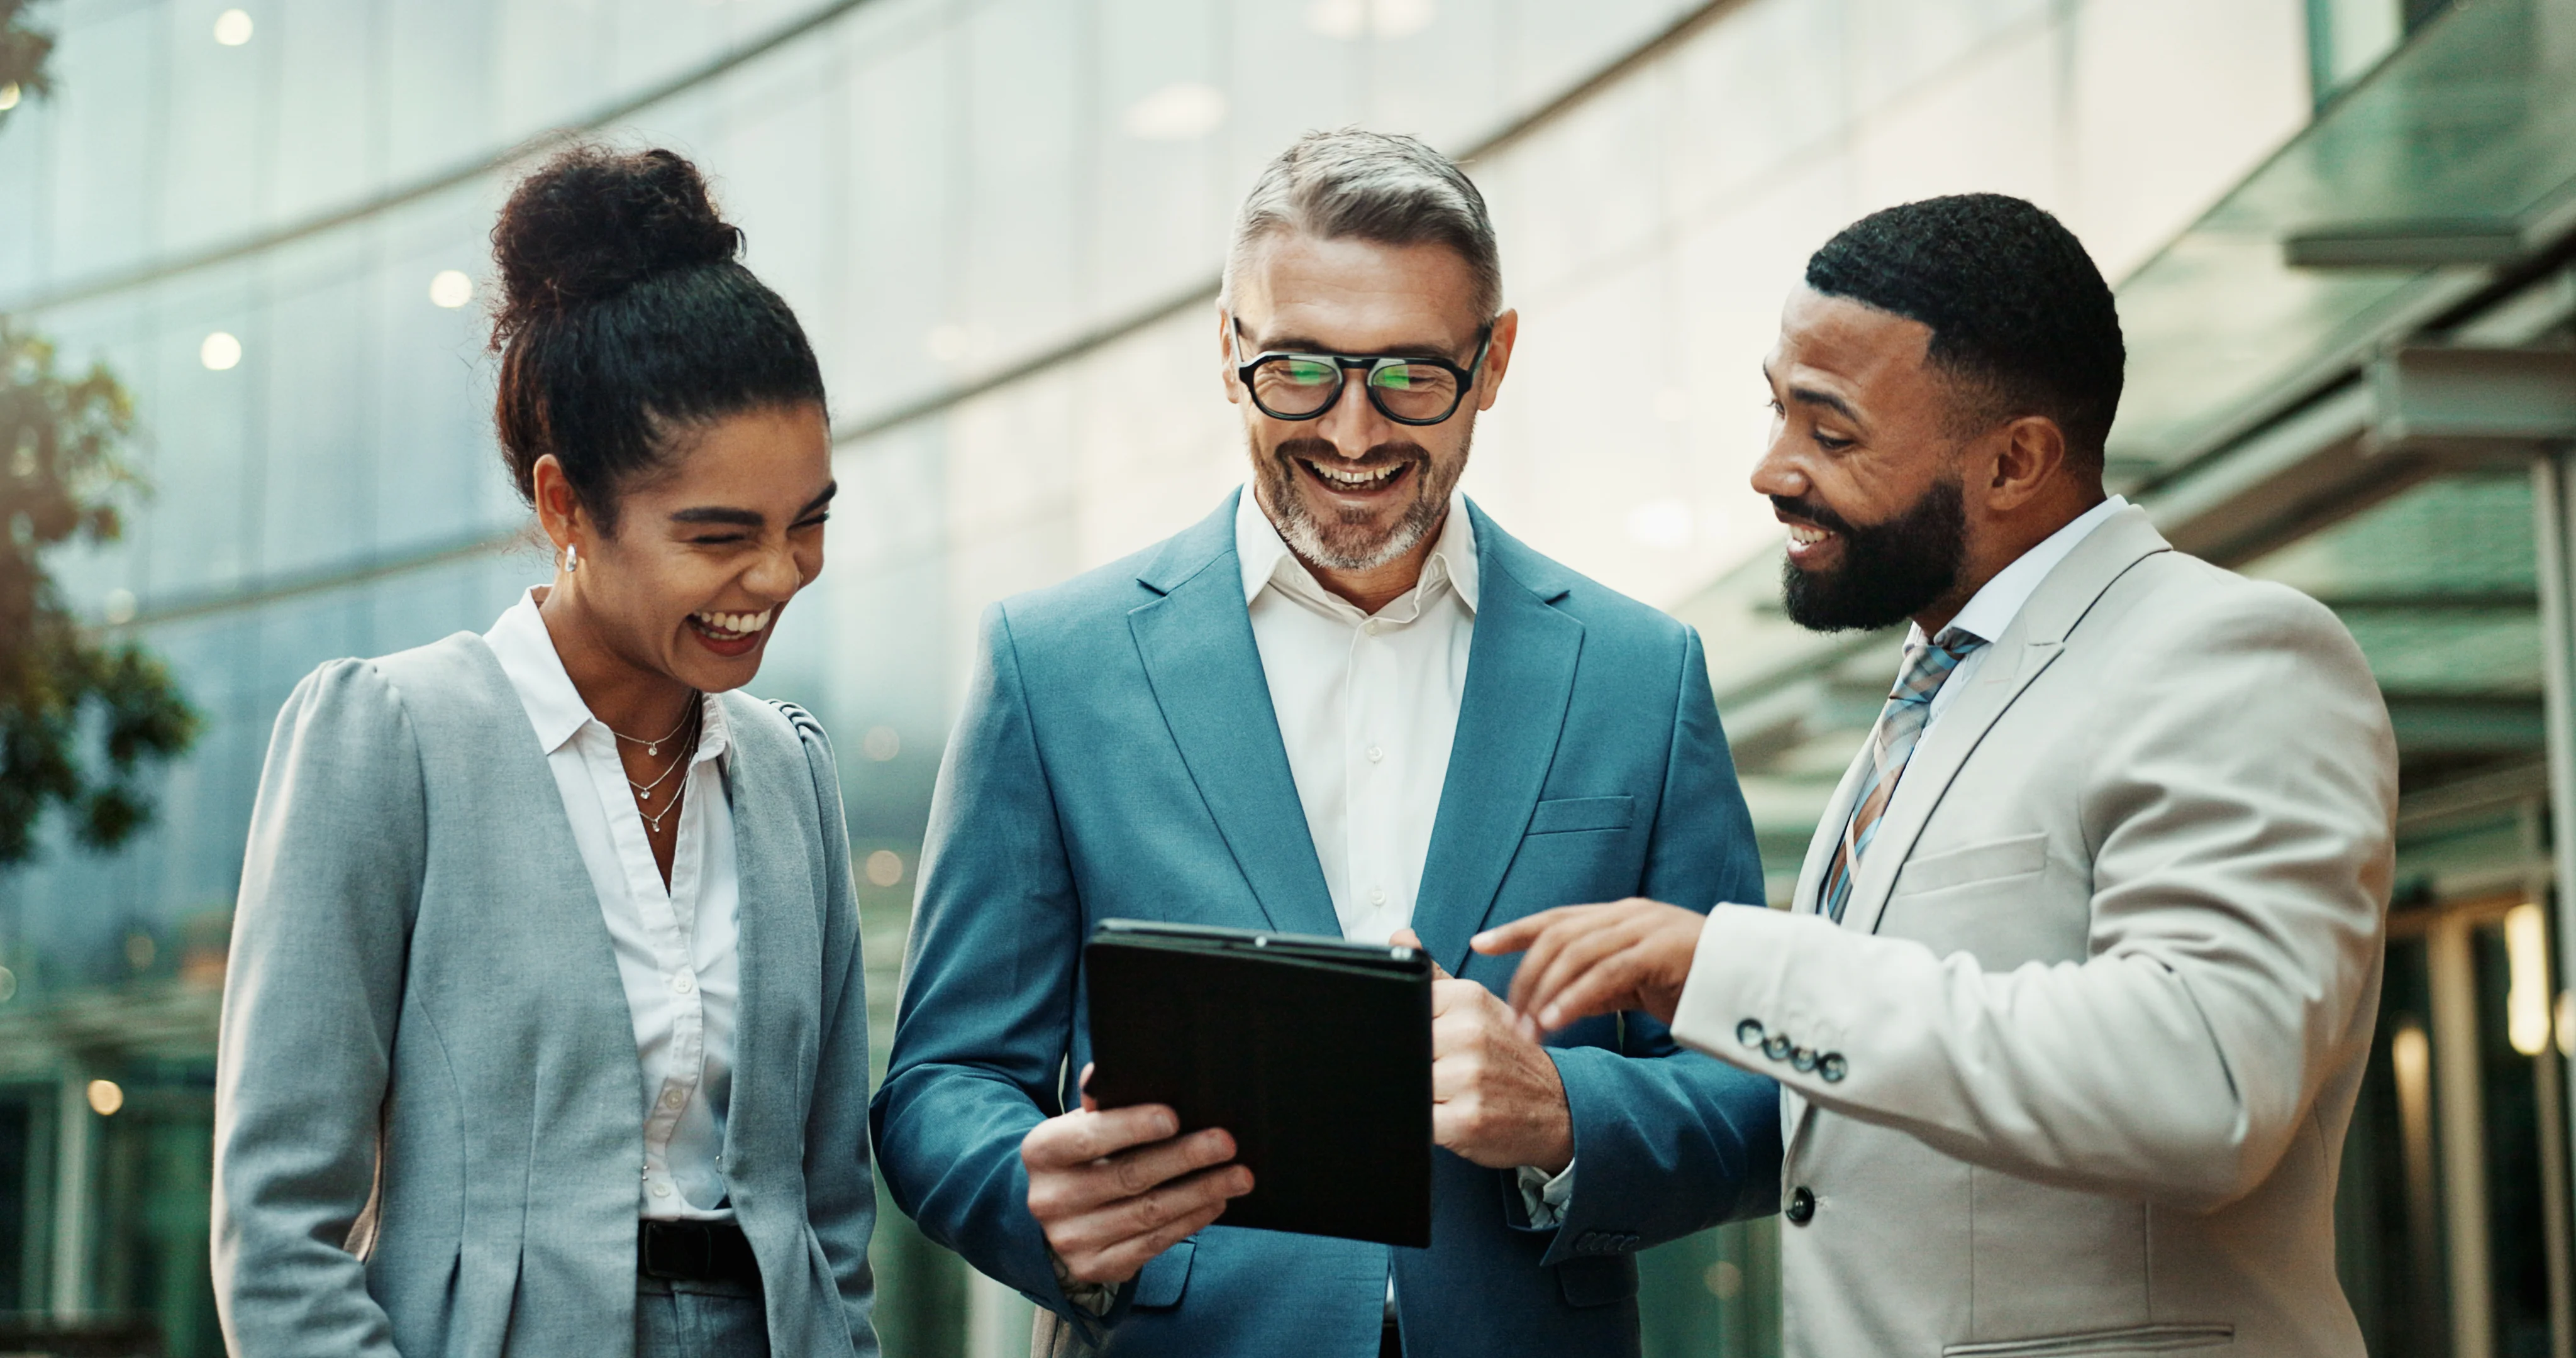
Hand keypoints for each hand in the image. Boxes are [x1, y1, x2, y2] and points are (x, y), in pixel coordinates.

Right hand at [1021, 1064, 1253, 1285]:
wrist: (1056, 1216)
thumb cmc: (1080, 1158)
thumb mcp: (1079, 1127)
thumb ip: (1100, 1103)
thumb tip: (1108, 1070)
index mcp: (1042, 1151)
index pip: (1089, 1136)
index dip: (1131, 1126)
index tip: (1174, 1117)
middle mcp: (1050, 1198)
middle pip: (1127, 1176)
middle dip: (1183, 1157)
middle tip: (1225, 1143)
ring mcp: (1071, 1238)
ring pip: (1147, 1213)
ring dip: (1200, 1192)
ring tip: (1238, 1175)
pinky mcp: (1094, 1266)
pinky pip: (1152, 1243)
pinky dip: (1189, 1221)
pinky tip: (1216, 1202)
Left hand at [1393, 929, 1573, 1172]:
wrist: (1560, 1106)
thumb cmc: (1512, 1057)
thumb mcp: (1479, 1009)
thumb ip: (1435, 978)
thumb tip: (1400, 937)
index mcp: (1469, 999)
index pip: (1406, 1010)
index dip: (1411, 1032)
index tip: (1434, 1043)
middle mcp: (1471, 1034)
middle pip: (1404, 1049)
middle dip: (1414, 1065)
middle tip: (1445, 1072)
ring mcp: (1470, 1078)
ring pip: (1408, 1084)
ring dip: (1422, 1096)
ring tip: (1451, 1095)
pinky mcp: (1467, 1121)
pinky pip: (1418, 1121)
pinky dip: (1427, 1123)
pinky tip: (1451, 1117)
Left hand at [1471, 898, 1708, 1030]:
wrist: (1756, 979)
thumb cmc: (1695, 983)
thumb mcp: (1636, 981)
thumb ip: (1598, 983)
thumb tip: (1554, 1004)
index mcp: (1620, 916)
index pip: (1556, 918)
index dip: (1515, 930)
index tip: (1480, 944)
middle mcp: (1627, 915)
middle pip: (1557, 937)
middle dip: (1525, 977)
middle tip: (1507, 1016)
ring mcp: (1645, 929)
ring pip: (1575, 954)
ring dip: (1544, 994)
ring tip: (1527, 1029)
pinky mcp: (1662, 953)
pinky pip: (1606, 974)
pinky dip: (1574, 998)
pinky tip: (1555, 1021)